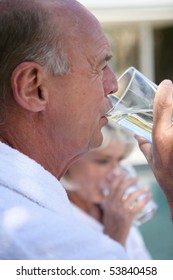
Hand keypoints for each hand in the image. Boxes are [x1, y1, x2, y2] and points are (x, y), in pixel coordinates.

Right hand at [101, 172, 150, 244]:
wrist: (112, 238)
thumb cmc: (112, 223)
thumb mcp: (109, 210)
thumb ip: (112, 201)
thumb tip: (120, 192)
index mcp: (108, 202)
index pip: (113, 186)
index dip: (119, 178)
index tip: (125, 173)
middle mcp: (113, 205)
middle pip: (122, 188)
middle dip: (130, 181)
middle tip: (137, 178)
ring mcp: (120, 211)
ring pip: (131, 196)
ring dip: (140, 190)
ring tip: (146, 189)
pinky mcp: (127, 217)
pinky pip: (138, 206)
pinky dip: (145, 200)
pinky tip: (149, 197)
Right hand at [136, 80, 172, 217]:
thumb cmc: (166, 176)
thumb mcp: (151, 159)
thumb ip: (143, 144)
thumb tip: (136, 135)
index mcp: (161, 136)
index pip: (162, 106)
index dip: (164, 92)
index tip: (166, 84)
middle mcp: (172, 135)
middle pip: (171, 111)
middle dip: (169, 103)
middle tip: (168, 96)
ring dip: (170, 120)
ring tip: (168, 142)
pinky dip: (171, 128)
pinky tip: (170, 143)